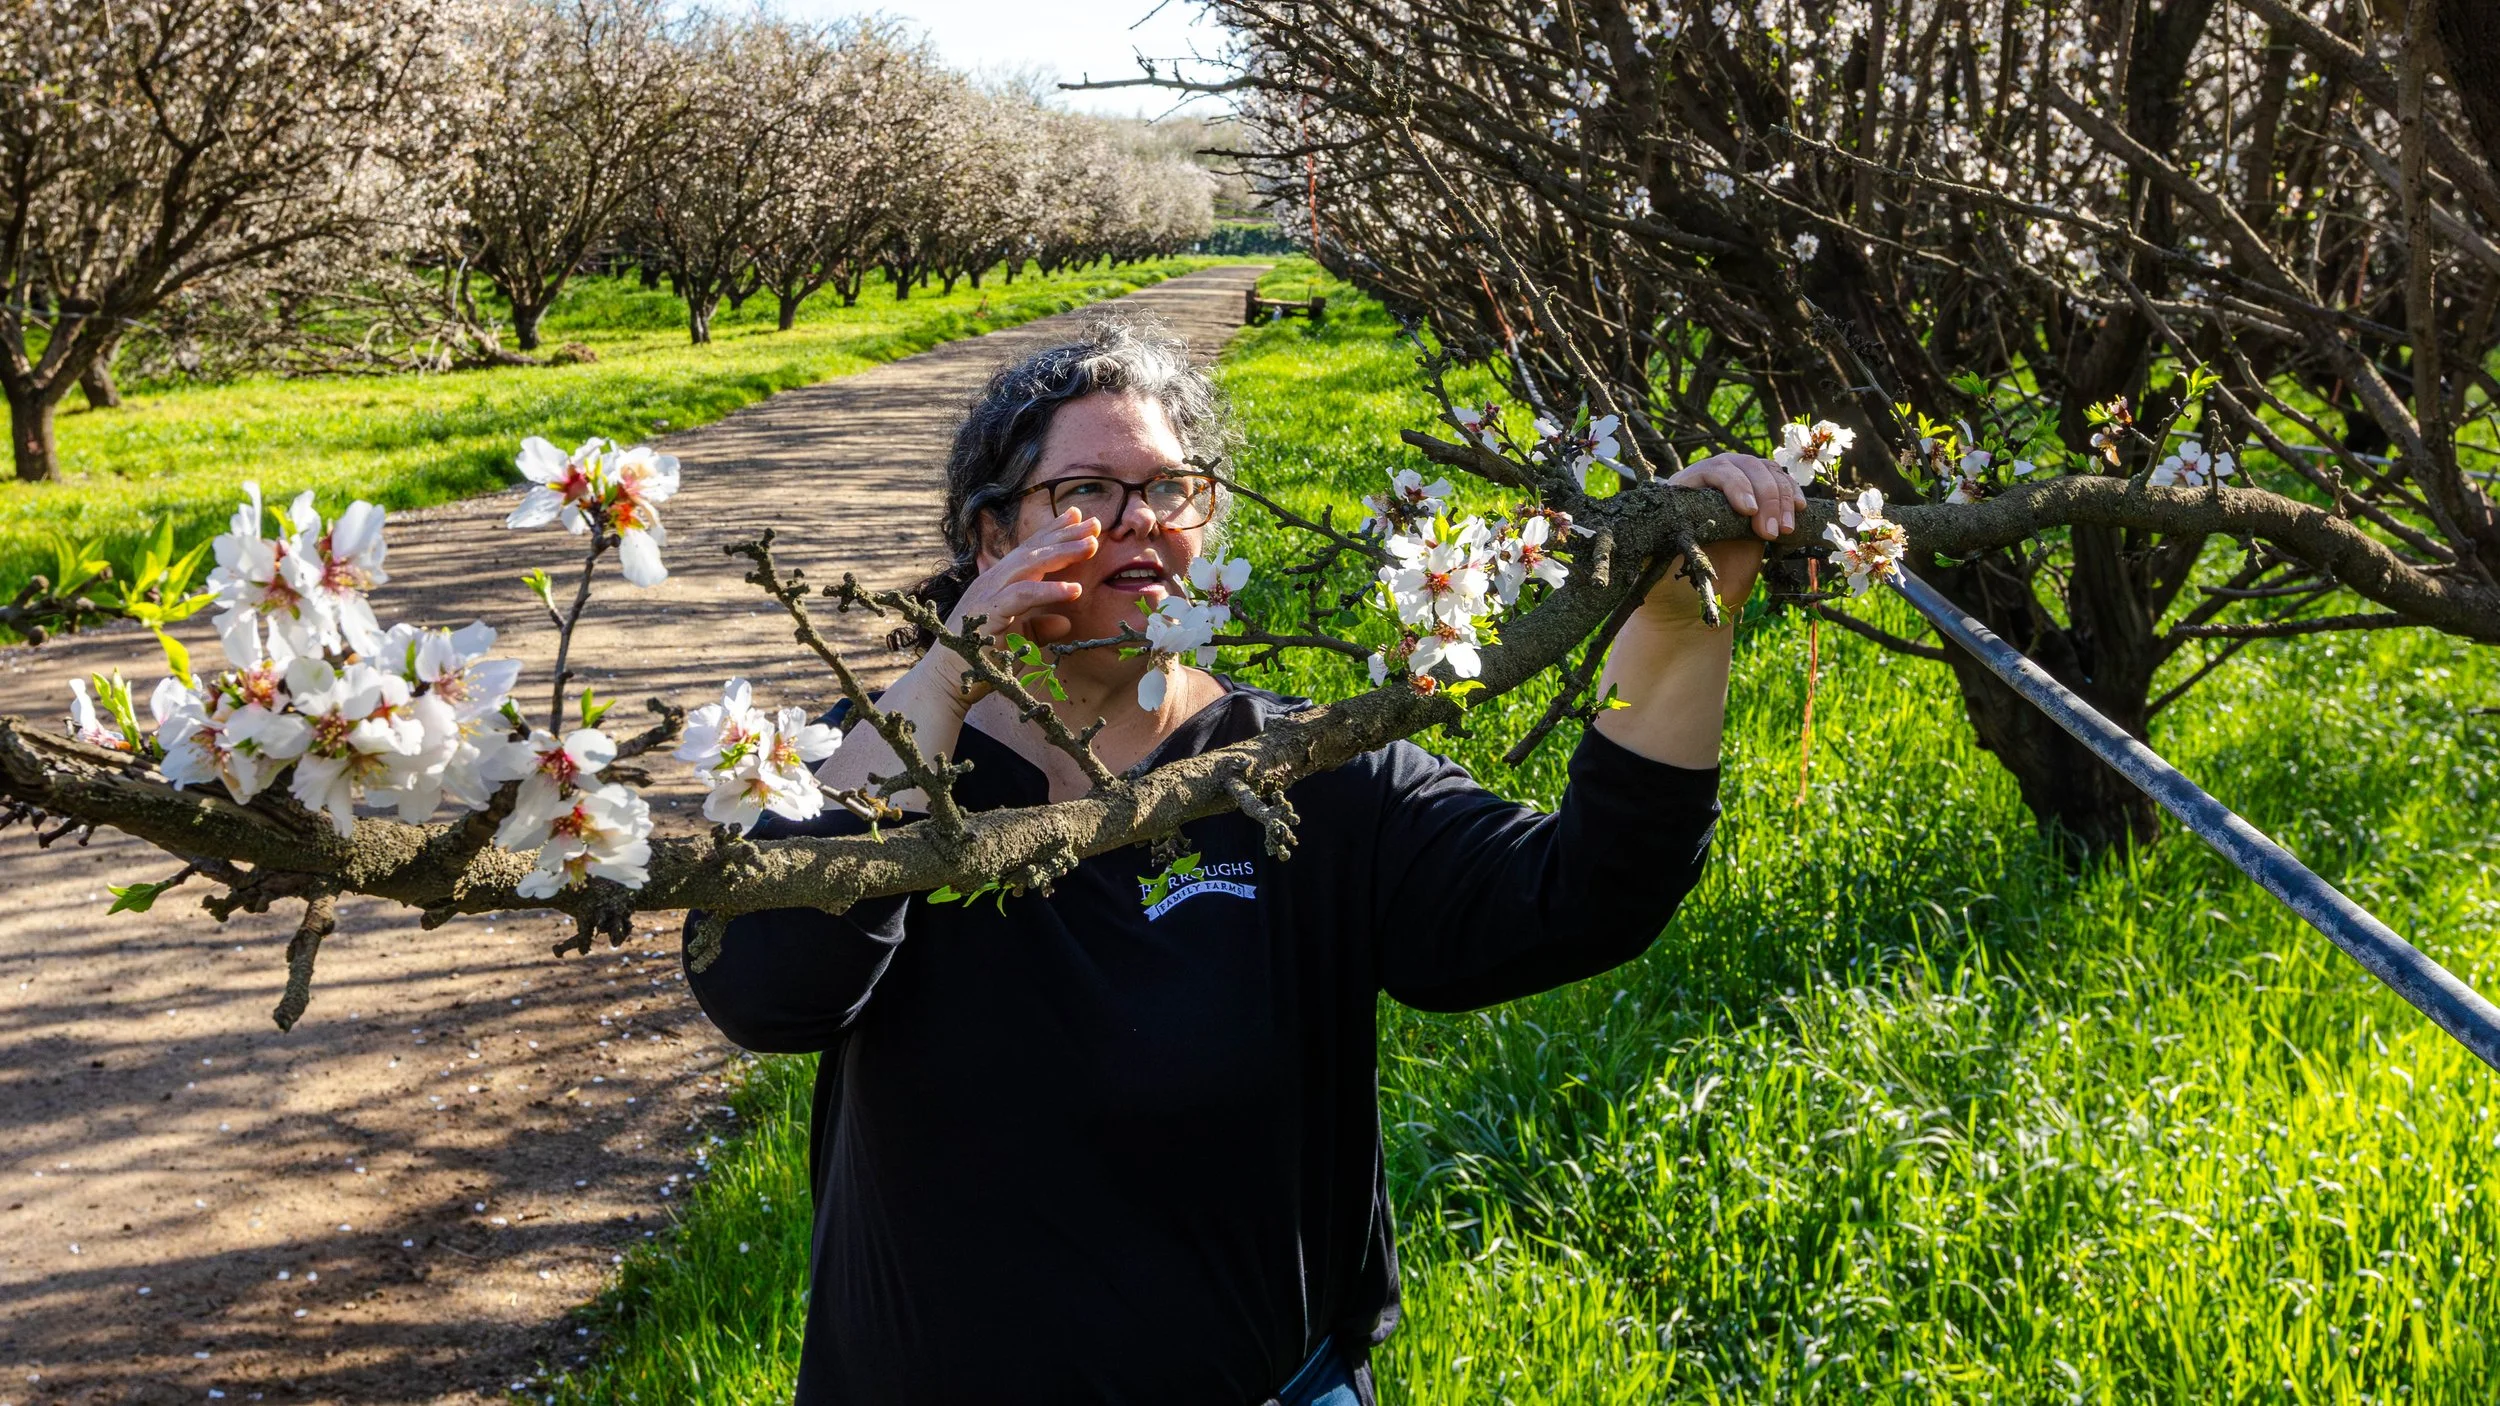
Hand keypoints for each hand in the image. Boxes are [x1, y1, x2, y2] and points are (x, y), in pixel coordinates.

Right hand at [909, 510, 1097, 710]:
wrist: (949, 680)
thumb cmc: (981, 658)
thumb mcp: (1018, 639)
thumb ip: (1040, 627)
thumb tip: (1065, 622)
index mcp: (999, 582)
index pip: (1029, 550)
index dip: (1053, 532)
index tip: (1079, 517)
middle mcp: (994, 580)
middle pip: (1033, 550)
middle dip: (1065, 535)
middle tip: (1096, 524)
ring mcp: (990, 593)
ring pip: (1030, 564)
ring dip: (1062, 553)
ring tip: (1092, 546)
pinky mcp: (990, 612)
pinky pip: (1023, 595)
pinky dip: (1050, 590)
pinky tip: (1075, 590)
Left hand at [1638, 451, 1793, 622]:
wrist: (1689, 607)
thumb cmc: (1668, 587)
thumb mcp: (1659, 566)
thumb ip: (1666, 546)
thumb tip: (1680, 527)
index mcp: (1682, 492)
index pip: (1712, 470)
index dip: (1734, 484)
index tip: (1748, 511)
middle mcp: (1710, 485)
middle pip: (1744, 466)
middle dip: (1764, 495)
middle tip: (1770, 532)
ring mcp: (1737, 492)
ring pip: (1765, 472)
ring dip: (1781, 497)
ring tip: (1784, 530)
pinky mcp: (1759, 506)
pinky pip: (1779, 485)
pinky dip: (1791, 495)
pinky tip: (1798, 510)